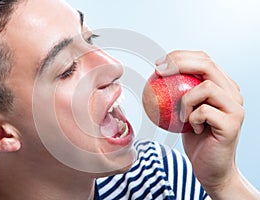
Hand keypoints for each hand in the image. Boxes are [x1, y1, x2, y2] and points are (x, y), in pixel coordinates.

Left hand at [156, 50, 258, 198]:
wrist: (211, 168)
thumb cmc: (195, 139)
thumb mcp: (184, 111)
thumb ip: (179, 93)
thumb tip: (156, 75)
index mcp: (222, 86)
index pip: (202, 59)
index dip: (179, 56)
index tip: (158, 65)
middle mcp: (232, 92)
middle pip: (207, 64)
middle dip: (179, 62)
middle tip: (158, 71)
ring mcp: (235, 107)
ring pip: (206, 86)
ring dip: (185, 99)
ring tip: (181, 115)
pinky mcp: (233, 122)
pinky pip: (204, 111)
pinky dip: (191, 118)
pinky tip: (192, 128)